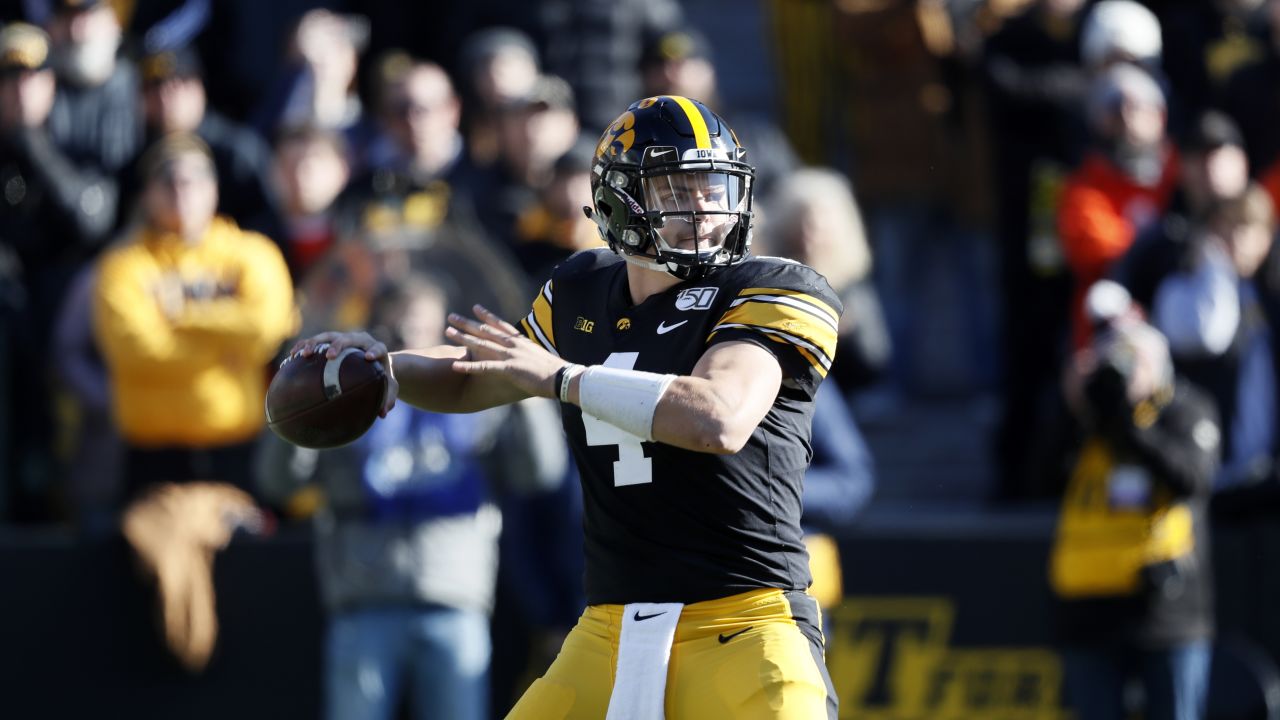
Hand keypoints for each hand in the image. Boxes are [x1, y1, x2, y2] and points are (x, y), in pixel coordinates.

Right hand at [290, 330, 398, 416]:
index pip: (378, 347)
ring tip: (303, 354)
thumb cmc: (381, 376)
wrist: (374, 362)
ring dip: (314, 343)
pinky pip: (315, 342)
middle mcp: (360, 340)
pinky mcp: (330, 341)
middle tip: (330, 356)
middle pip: (349, 338)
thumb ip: (388, 398)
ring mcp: (344, 339)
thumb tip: (382, 414)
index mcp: (377, 348)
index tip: (368, 357)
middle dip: (339, 345)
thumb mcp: (389, 387)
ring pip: (328, 336)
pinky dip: (304, 346)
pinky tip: (292, 357)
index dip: (374, 350)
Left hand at [445, 304, 564, 398]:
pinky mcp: (509, 369)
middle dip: (467, 323)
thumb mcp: (541, 358)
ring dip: (463, 338)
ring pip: (481, 344)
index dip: (486, 316)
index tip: (475, 308)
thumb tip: (527, 357)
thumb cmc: (555, 371)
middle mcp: (513, 345)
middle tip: (451, 317)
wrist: (563, 378)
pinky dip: (469, 366)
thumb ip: (530, 355)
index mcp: (521, 341)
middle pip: (485, 331)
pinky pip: (484, 367)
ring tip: (447, 332)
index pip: (500, 325)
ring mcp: (510, 356)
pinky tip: (455, 365)